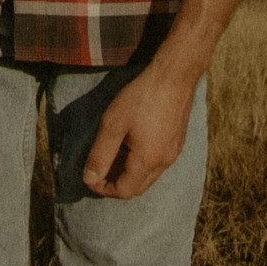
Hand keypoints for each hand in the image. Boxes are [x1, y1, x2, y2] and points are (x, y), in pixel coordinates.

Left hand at [81, 60, 200, 199]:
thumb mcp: (113, 124)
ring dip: (130, 172)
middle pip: (138, 187)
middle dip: (117, 183)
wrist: (174, 74)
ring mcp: (174, 151)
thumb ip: (100, 154)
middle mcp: (164, 162)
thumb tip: (89, 179)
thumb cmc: (142, 97)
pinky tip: (133, 141)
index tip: (91, 176)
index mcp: (147, 161)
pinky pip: (158, 162)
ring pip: (149, 175)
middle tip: (101, 166)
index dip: (104, 189)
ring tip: (115, 152)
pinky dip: (142, 161)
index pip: (124, 191)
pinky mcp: (177, 140)